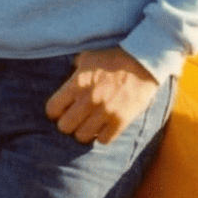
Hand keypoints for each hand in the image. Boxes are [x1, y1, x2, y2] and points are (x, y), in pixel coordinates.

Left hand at [45, 47, 159, 144]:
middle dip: (68, 124)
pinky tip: (104, 128)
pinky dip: (102, 136)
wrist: (145, 62)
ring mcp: (105, 111)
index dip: (55, 112)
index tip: (61, 111)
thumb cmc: (115, 58)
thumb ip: (76, 67)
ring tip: (89, 125)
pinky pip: (103, 140)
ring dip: (84, 132)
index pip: (52, 109)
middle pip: (65, 126)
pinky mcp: (121, 120)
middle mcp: (89, 99)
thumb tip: (69, 71)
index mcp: (78, 83)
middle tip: (75, 120)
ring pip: (82, 136)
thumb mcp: (90, 57)